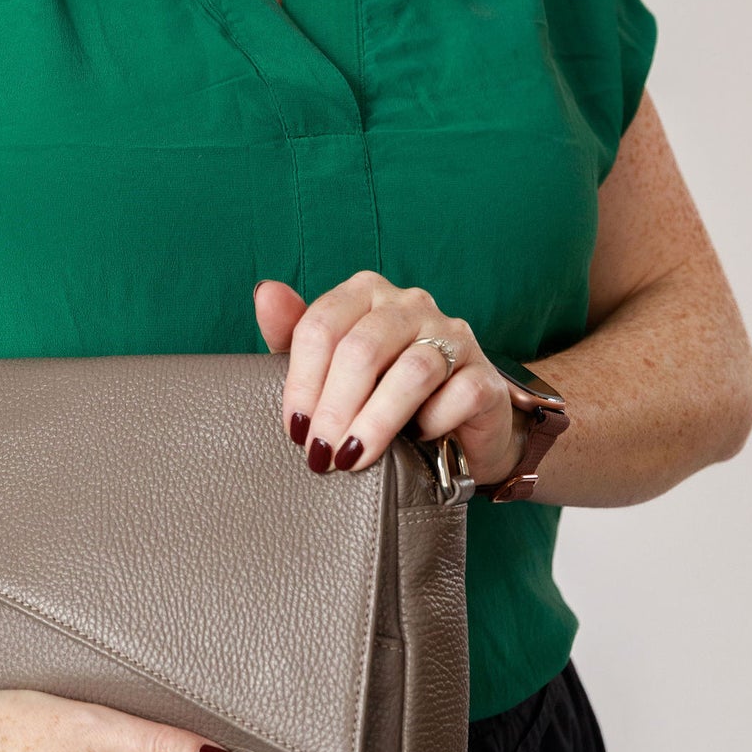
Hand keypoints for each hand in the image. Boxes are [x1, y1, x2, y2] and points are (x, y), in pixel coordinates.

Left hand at [254, 271, 524, 487]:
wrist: (454, 431)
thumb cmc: (381, 393)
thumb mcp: (330, 369)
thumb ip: (294, 333)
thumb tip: (266, 293)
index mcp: (366, 294)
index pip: (323, 324)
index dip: (302, 381)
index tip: (294, 428)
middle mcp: (411, 305)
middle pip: (363, 347)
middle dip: (335, 407)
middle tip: (321, 453)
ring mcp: (454, 336)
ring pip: (413, 370)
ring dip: (376, 420)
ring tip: (354, 458)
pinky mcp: (486, 376)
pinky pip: (459, 393)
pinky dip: (432, 422)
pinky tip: (417, 441)